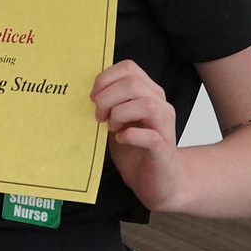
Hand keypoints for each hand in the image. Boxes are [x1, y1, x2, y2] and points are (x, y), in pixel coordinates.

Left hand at [91, 60, 180, 210]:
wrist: (157, 182)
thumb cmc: (135, 149)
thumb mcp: (117, 120)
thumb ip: (109, 103)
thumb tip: (85, 90)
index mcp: (148, 93)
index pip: (129, 68)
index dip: (105, 78)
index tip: (93, 97)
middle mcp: (160, 105)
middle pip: (133, 83)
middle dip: (107, 97)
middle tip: (98, 116)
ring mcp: (165, 127)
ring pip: (146, 104)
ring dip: (119, 114)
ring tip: (111, 127)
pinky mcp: (164, 149)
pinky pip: (149, 136)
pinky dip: (129, 136)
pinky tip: (120, 140)